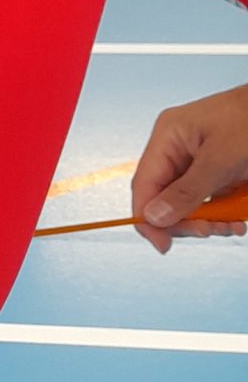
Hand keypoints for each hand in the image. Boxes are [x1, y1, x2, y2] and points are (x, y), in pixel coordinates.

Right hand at [131, 84, 247, 252]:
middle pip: (164, 197)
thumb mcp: (221, 159)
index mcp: (168, 137)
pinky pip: (208, 199)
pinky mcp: (216, 170)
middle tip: (209, 231)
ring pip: (188, 203)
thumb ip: (187, 191)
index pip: (144, 184)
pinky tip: (236, 219)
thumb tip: (154, 218)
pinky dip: (221, 213)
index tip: (163, 244)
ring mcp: (197, 160)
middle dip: (186, 220)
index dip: (148, 218)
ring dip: (208, 220)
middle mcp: (177, 149)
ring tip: (232, 225)